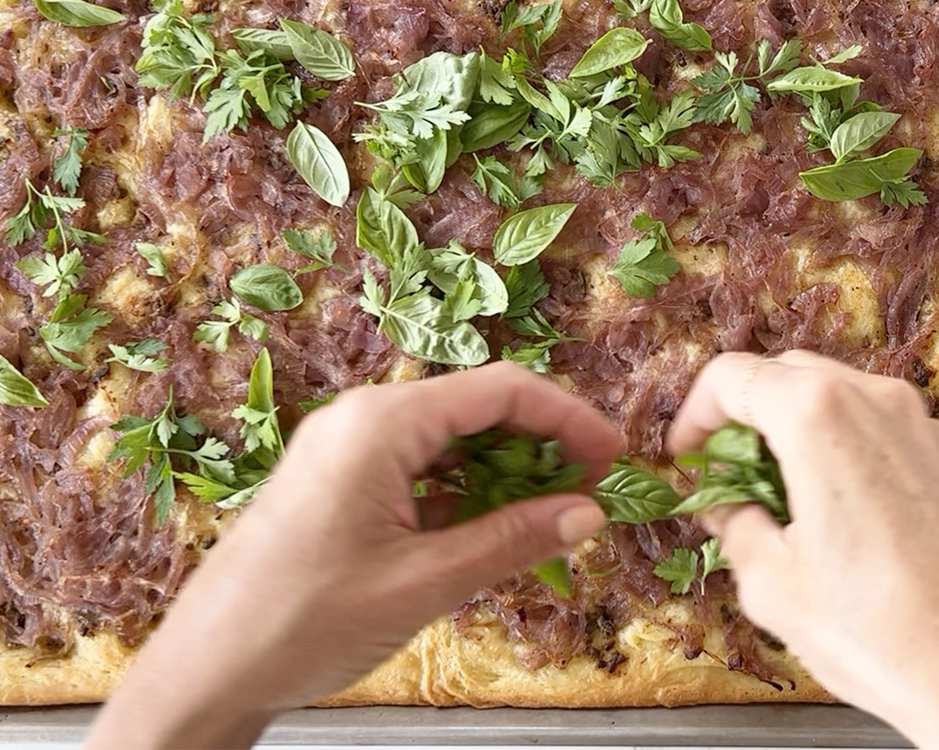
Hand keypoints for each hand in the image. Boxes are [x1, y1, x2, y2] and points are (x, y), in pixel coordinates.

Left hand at [86, 362, 621, 749]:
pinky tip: (494, 529)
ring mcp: (346, 449)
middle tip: (590, 491)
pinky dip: (465, 493)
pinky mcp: (338, 482)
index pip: (499, 389)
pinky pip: (419, 469)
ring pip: (449, 440)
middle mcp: (363, 418)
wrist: (204, 671)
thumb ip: (512, 540)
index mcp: (381, 422)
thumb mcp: (423, 583)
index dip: (567, 417)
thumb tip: (588, 514)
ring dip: (505, 471)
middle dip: (541, 443)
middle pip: (475, 407)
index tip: (614, 456)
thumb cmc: (306, 621)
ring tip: (552, 515)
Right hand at [669, 351, 938, 748]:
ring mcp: (919, 427)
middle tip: (721, 471)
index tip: (687, 453)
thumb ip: (734, 524)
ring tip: (772, 492)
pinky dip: (841, 445)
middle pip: (786, 373)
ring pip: (836, 394)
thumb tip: (725, 506)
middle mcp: (876, 403)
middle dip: (744, 414)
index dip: (695, 413)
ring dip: (792, 427)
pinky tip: (828, 506)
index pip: (733, 377)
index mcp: (819, 417)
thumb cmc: (883, 633)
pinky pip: (877, 427)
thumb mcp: (771, 583)